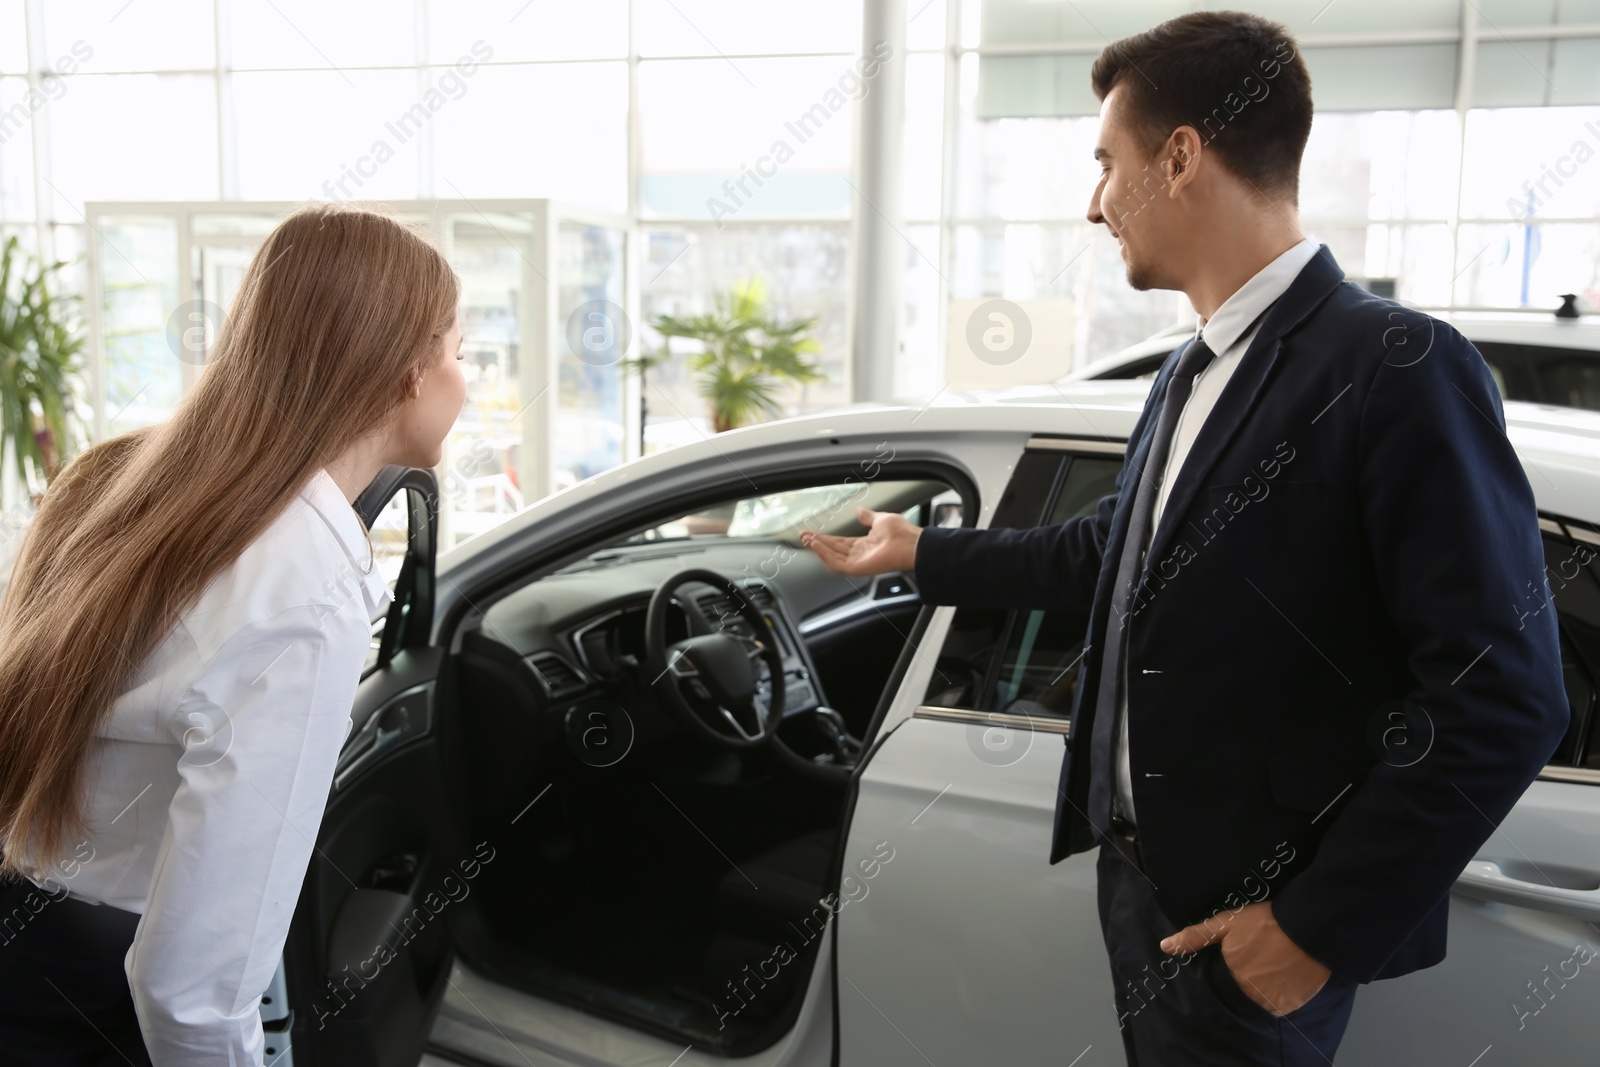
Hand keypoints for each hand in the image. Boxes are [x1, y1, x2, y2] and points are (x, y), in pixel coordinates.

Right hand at [800, 506, 922, 576]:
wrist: (911, 543)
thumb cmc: (902, 533)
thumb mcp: (880, 519)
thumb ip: (867, 516)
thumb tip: (859, 510)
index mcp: (864, 545)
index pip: (840, 542)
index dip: (826, 537)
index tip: (813, 532)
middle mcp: (860, 554)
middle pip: (833, 549)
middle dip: (817, 542)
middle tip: (803, 535)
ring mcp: (858, 562)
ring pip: (832, 557)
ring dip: (818, 548)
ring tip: (807, 539)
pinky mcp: (858, 568)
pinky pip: (837, 564)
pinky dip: (825, 555)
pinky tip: (817, 546)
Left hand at [1160, 902, 1329, 1016]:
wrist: (1307, 927)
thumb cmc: (1264, 922)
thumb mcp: (1226, 924)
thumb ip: (1195, 937)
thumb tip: (1164, 947)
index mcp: (1232, 976)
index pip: (1226, 980)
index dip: (1236, 966)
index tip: (1246, 955)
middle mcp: (1250, 994)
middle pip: (1245, 990)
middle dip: (1251, 977)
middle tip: (1263, 956)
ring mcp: (1272, 1002)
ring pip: (1262, 998)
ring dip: (1267, 986)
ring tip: (1276, 964)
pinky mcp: (1293, 1005)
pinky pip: (1282, 1004)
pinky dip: (1283, 993)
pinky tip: (1288, 974)